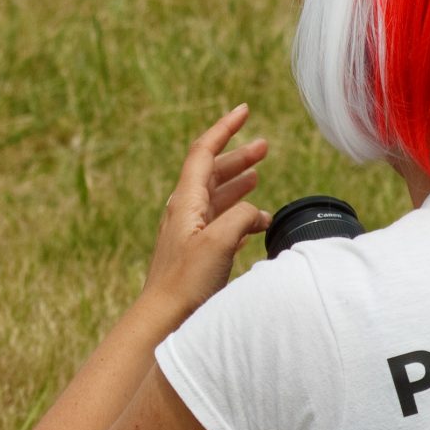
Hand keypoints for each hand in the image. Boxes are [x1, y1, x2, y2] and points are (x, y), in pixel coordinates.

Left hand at [141, 105, 269, 322]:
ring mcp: (190, 232)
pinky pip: (221, 223)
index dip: (225, 129)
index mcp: (186, 201)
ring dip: (239, 184)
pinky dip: (240, 215)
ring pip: (217, 197)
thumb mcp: (219, 241)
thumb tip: (255, 212)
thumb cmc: (187, 281)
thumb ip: (241, 216)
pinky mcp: (197, 253)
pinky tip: (255, 223)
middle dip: (238, 157)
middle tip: (264, 146)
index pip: (204, 152)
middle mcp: (185, 211)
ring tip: (259, 177)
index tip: (244, 110)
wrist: (164, 318)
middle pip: (212, 172)